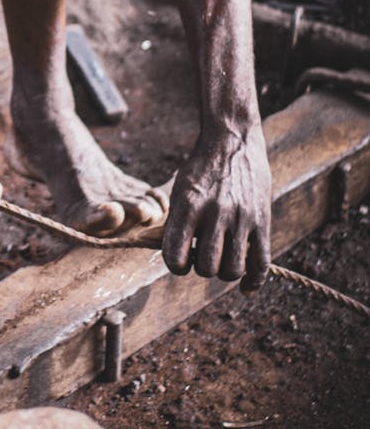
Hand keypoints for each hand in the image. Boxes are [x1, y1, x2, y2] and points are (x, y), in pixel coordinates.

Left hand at [162, 123, 270, 290]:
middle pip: (207, 268)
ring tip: (222, 258)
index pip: (175, 258)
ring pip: (232, 270)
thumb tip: (168, 256)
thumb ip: (175, 223)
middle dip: (202, 267)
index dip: (176, 265)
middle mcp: (214, 214)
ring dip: (224, 272)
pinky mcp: (262, 220)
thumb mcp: (179, 190)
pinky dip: (253, 282)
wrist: (232, 140)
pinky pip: (261, 263)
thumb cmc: (200, 168)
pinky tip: (245, 288)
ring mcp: (241, 218)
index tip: (181, 258)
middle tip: (203, 254)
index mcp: (188, 206)